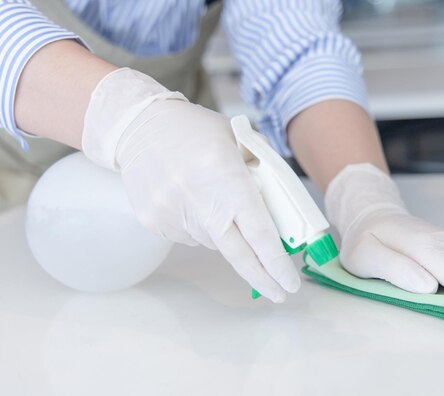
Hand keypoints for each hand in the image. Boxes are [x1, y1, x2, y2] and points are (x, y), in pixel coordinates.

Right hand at [81, 68, 299, 301]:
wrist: (138, 125)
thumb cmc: (196, 130)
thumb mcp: (239, 140)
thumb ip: (263, 173)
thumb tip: (281, 213)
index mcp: (227, 179)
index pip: (259, 232)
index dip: (277, 263)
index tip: (291, 282)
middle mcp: (199, 203)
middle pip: (238, 256)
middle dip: (262, 278)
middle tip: (279, 292)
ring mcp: (172, 216)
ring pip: (214, 242)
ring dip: (226, 233)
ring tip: (213, 199)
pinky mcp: (154, 223)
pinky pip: (190, 236)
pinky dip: (201, 226)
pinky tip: (192, 199)